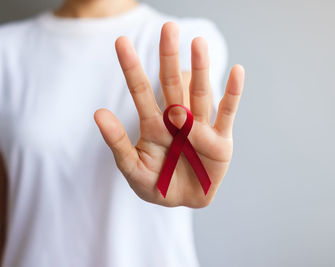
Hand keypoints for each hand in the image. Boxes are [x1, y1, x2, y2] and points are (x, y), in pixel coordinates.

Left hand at [94, 22, 243, 207]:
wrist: (185, 201)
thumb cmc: (157, 184)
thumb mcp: (133, 169)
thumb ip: (118, 143)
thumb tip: (98, 112)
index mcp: (154, 125)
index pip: (141, 92)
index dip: (132, 68)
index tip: (121, 42)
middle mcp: (178, 119)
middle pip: (173, 84)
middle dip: (168, 58)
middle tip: (168, 28)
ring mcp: (201, 127)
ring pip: (200, 93)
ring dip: (201, 69)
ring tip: (198, 43)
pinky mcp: (221, 139)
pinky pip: (227, 113)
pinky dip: (232, 93)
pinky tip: (236, 71)